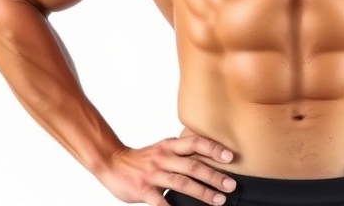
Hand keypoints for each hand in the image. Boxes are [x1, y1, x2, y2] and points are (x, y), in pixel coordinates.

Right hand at [96, 136, 237, 205]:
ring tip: (219, 200)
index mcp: (169, 146)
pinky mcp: (143, 189)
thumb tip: (210, 158)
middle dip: (214, 176)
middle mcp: (163, 158)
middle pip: (192, 166)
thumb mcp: (163, 149)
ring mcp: (153, 174)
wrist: (112, 163)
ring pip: (181, 182)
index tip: (230, 157)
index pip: (195, 143)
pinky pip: (160, 200)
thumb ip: (182, 153)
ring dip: (202, 192)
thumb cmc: (142, 159)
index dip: (213, 149)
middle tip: (231, 185)